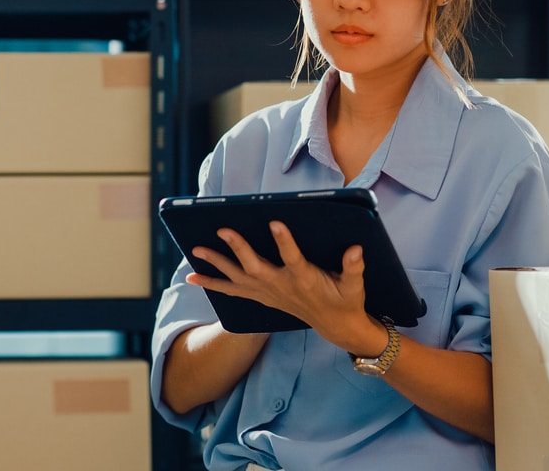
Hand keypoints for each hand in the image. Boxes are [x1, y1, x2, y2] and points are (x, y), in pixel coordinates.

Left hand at [187, 220, 371, 347]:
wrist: (335, 326)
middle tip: (222, 229)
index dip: (285, 242)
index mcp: (306, 279)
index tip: (276, 222)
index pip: (294, 259)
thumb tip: (356, 249)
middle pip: (256, 267)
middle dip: (239, 249)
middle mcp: (282, 286)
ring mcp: (268, 292)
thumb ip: (354, 267)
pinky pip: (232, 291)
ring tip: (196, 250)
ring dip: (216, 264)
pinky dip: (212, 283)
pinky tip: (192, 276)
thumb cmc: (345, 299)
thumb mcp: (354, 285)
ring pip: (238, 278)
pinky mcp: (261, 296)